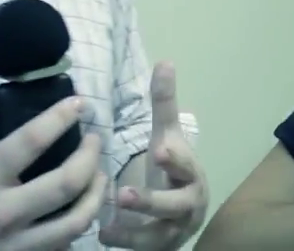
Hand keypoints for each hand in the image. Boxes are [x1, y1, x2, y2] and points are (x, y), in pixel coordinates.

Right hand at [0, 90, 107, 250]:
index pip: (31, 142)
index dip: (60, 117)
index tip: (79, 102)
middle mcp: (4, 214)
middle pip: (67, 183)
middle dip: (90, 156)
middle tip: (95, 140)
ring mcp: (16, 245)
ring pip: (75, 222)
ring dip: (95, 195)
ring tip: (99, 176)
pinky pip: (62, 247)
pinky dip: (77, 228)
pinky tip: (80, 210)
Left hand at [99, 62, 208, 249]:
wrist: (182, 215)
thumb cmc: (171, 170)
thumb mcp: (167, 136)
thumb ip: (165, 104)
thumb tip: (165, 61)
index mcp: (191, 174)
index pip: (186, 166)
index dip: (175, 160)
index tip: (159, 151)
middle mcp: (188, 205)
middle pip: (175, 206)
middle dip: (152, 201)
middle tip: (124, 194)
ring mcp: (174, 231)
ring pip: (158, 235)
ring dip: (134, 232)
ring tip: (106, 225)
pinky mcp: (159, 248)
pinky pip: (144, 250)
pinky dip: (124, 243)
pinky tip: (103, 235)